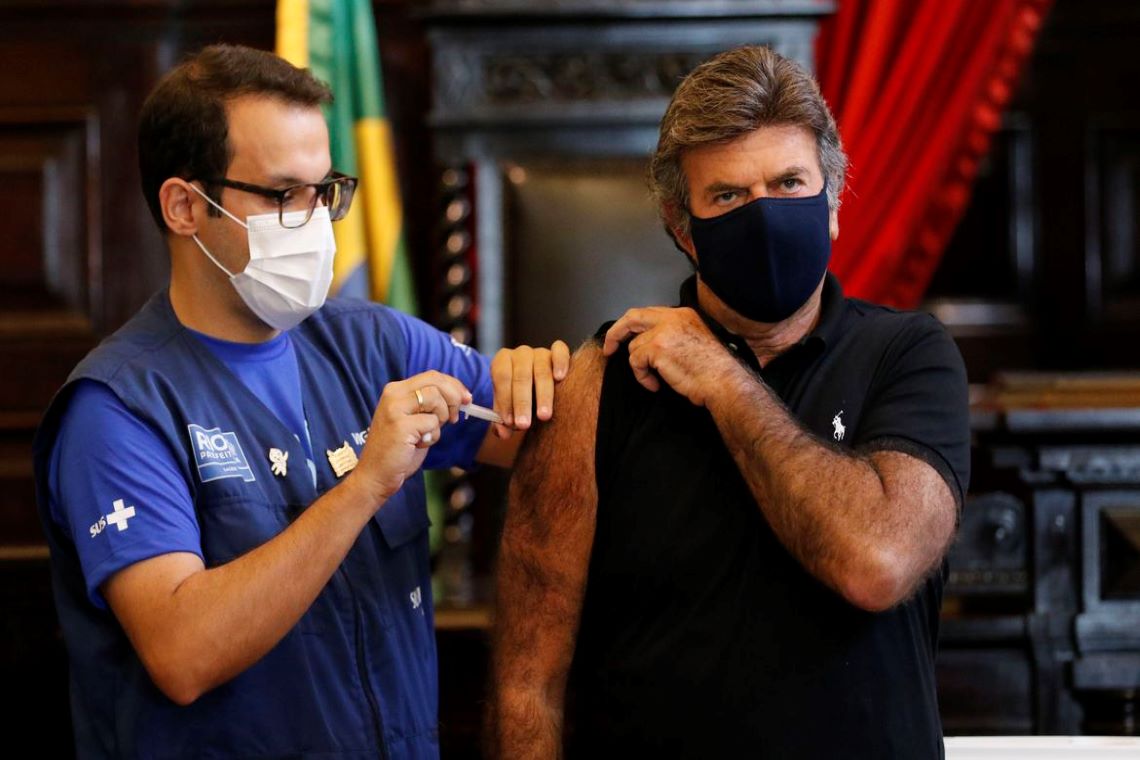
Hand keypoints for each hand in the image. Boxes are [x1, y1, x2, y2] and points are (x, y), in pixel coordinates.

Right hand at [350, 371, 471, 504]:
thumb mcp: (415, 419)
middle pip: (435, 382)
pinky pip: (432, 422)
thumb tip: (461, 396)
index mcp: (396, 390)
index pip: (432, 376)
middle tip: (454, 418)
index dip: (454, 385)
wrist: (376, 474)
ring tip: (429, 434)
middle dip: (454, 398)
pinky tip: (420, 444)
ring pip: (435, 399)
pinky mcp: (400, 425)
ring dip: (441, 418)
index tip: (467, 399)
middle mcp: (393, 394)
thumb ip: (431, 405)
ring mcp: (395, 408)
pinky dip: (433, 436)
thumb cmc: (399, 449)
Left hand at [489, 340, 570, 438]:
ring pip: (542, 370)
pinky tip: (560, 378)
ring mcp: (540, 351)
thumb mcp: (507, 406)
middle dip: (522, 403)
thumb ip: (502, 420)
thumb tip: (503, 433)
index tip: (509, 421)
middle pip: (521, 376)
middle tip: (523, 425)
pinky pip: (560, 350)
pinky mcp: (558, 351)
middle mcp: (521, 353)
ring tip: (543, 416)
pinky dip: (560, 362)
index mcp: (502, 360)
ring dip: (543, 395)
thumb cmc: (518, 395)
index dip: (505, 400)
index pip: (502, 377)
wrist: (533, 381)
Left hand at [603, 307, 738, 406]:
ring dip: (639, 366)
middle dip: (615, 333)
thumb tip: (647, 342)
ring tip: (655, 379)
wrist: (723, 381)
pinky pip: (635, 361)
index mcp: (682, 314)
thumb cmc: (712, 370)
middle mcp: (672, 318)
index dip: (632, 325)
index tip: (624, 338)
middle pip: (632, 317)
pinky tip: (654, 385)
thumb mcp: (693, 341)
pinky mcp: (657, 347)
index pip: (648, 313)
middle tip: (609, 349)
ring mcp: (663, 331)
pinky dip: (641, 376)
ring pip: (634, 346)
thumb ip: (673, 335)